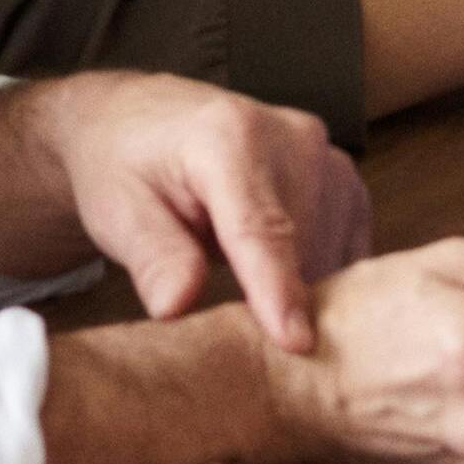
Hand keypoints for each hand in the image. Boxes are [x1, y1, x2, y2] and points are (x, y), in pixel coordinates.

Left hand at [0, 75, 370, 349]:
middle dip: (272, 299)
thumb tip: (177, 304)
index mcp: (227, 137)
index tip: (297, 344)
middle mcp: (290, 137)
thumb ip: (153, 257)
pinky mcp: (345, 179)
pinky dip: (314, 273)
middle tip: (221, 309)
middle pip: (302, 251)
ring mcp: (326, 156)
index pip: (261, 229)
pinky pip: (346, 249)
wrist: (141, 120)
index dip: (279, 290)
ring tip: (235, 272)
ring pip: (331, 256)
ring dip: (295, 287)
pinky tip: (272, 268)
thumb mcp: (116, 211)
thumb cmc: (124, 165)